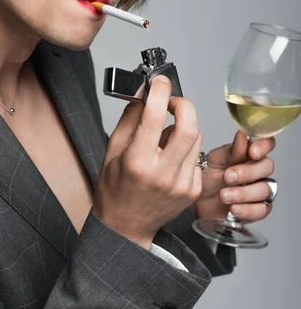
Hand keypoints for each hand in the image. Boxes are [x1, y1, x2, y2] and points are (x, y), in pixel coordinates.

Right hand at [93, 76, 202, 249]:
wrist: (125, 226)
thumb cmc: (115, 189)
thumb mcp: (112, 150)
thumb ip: (130, 118)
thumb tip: (145, 93)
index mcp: (138, 162)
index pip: (154, 117)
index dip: (159, 92)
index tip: (159, 82)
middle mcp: (163, 174)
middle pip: (189, 126)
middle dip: (183, 104)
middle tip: (171, 102)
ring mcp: (182, 184)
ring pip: (197, 138)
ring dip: (184, 126)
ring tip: (165, 136)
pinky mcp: (193, 189)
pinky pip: (197, 155)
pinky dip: (186, 147)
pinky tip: (170, 156)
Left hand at [194, 130, 275, 221]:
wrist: (198, 201)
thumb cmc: (208, 176)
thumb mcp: (215, 160)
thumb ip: (232, 150)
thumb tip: (243, 134)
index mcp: (249, 153)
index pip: (267, 144)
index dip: (264, 146)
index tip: (252, 152)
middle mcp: (258, 170)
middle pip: (267, 167)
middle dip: (248, 172)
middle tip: (228, 176)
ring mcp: (259, 190)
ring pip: (265, 189)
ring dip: (244, 193)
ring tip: (224, 195)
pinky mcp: (257, 209)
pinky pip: (261, 210)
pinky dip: (247, 210)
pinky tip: (233, 208)